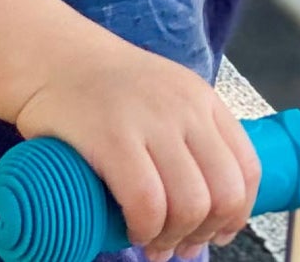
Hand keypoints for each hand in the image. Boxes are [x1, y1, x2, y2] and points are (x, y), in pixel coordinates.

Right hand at [14, 35, 259, 261]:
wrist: (52, 56)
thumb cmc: (104, 88)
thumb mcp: (163, 98)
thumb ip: (189, 139)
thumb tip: (206, 211)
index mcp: (202, 100)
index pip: (247, 168)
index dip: (237, 214)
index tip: (215, 233)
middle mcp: (185, 108)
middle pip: (224, 193)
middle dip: (205, 232)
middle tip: (179, 243)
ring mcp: (150, 121)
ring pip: (190, 204)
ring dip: (173, 239)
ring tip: (151, 241)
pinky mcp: (112, 137)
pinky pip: (147, 204)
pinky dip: (144, 230)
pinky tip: (132, 230)